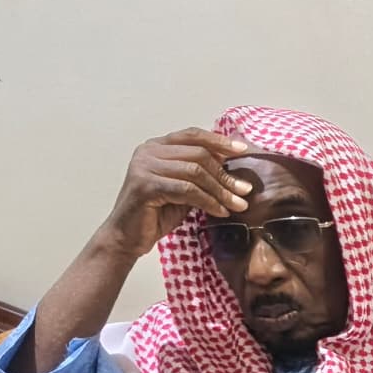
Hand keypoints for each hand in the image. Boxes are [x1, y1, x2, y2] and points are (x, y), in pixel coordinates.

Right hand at [93, 129, 256, 259]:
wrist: (128, 237)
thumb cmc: (156, 214)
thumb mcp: (184, 188)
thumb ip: (201, 173)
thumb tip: (232, 163)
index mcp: (157, 146)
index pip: (192, 135)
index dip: (219, 141)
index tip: (242, 150)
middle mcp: (148, 151)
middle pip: (198, 154)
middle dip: (225, 174)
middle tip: (245, 190)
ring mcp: (145, 167)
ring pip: (195, 172)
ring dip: (221, 190)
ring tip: (237, 204)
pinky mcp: (146, 185)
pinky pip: (187, 190)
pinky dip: (208, 201)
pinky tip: (220, 211)